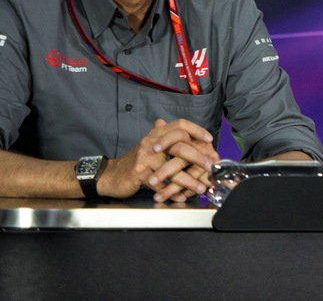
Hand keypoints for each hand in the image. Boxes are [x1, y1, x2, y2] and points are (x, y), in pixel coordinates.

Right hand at [101, 118, 219, 201]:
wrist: (111, 175)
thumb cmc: (137, 162)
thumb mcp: (153, 146)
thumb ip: (170, 140)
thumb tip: (193, 136)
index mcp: (156, 134)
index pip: (180, 125)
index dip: (196, 130)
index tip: (209, 139)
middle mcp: (151, 143)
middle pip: (180, 145)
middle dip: (198, 157)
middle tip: (210, 166)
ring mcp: (144, 158)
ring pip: (172, 168)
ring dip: (188, 180)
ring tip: (200, 188)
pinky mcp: (139, 174)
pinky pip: (160, 184)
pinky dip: (172, 192)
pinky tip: (181, 197)